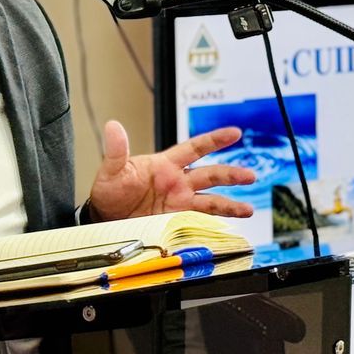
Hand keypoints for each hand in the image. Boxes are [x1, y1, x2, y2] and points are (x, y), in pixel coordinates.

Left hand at [86, 121, 255, 221]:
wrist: (104, 218)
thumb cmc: (109, 192)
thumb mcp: (111, 171)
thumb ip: (116, 150)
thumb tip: (113, 126)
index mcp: (165, 165)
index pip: (195, 148)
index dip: (215, 140)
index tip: (234, 133)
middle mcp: (178, 182)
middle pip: (210, 175)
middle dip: (231, 174)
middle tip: (250, 175)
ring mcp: (179, 202)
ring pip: (211, 200)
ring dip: (230, 204)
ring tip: (248, 209)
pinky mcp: (177, 221)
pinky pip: (200, 222)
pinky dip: (215, 224)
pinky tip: (230, 226)